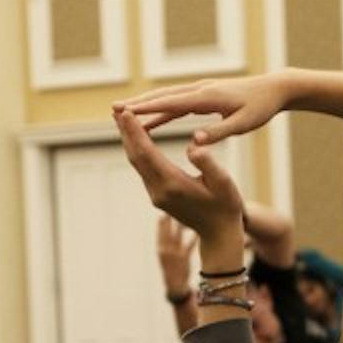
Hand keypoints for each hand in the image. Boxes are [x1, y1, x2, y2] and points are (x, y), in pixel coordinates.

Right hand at [114, 71, 294, 145]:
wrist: (275, 89)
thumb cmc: (261, 108)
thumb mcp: (243, 125)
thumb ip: (218, 133)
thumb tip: (194, 142)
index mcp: (207, 98)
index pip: (171, 104)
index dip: (147, 109)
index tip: (126, 113)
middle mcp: (200, 90)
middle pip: (163, 97)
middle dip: (138, 104)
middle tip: (114, 110)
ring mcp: (201, 90)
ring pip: (167, 98)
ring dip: (146, 105)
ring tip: (124, 114)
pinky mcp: (204, 95)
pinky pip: (177, 103)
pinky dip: (161, 110)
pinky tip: (150, 121)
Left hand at [115, 106, 243, 241]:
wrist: (219, 233)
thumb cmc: (225, 206)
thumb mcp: (224, 182)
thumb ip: (208, 164)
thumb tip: (193, 147)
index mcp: (173, 184)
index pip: (147, 153)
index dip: (135, 131)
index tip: (126, 112)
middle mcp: (159, 190)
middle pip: (135, 156)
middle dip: (126, 132)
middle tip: (117, 109)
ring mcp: (156, 195)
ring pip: (137, 163)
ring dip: (129, 141)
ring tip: (123, 120)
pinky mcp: (157, 196)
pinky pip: (143, 169)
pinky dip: (137, 151)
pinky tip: (137, 139)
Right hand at [155, 216, 195, 294]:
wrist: (174, 285)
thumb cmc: (170, 267)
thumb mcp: (164, 255)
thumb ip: (166, 241)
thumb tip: (166, 226)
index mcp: (160, 249)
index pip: (160, 232)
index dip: (162, 222)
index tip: (165, 211)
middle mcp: (166, 250)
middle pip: (168, 231)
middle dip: (171, 220)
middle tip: (175, 207)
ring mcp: (175, 254)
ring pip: (178, 236)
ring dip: (182, 225)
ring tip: (186, 215)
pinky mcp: (185, 258)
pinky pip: (190, 245)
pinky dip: (193, 237)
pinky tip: (197, 230)